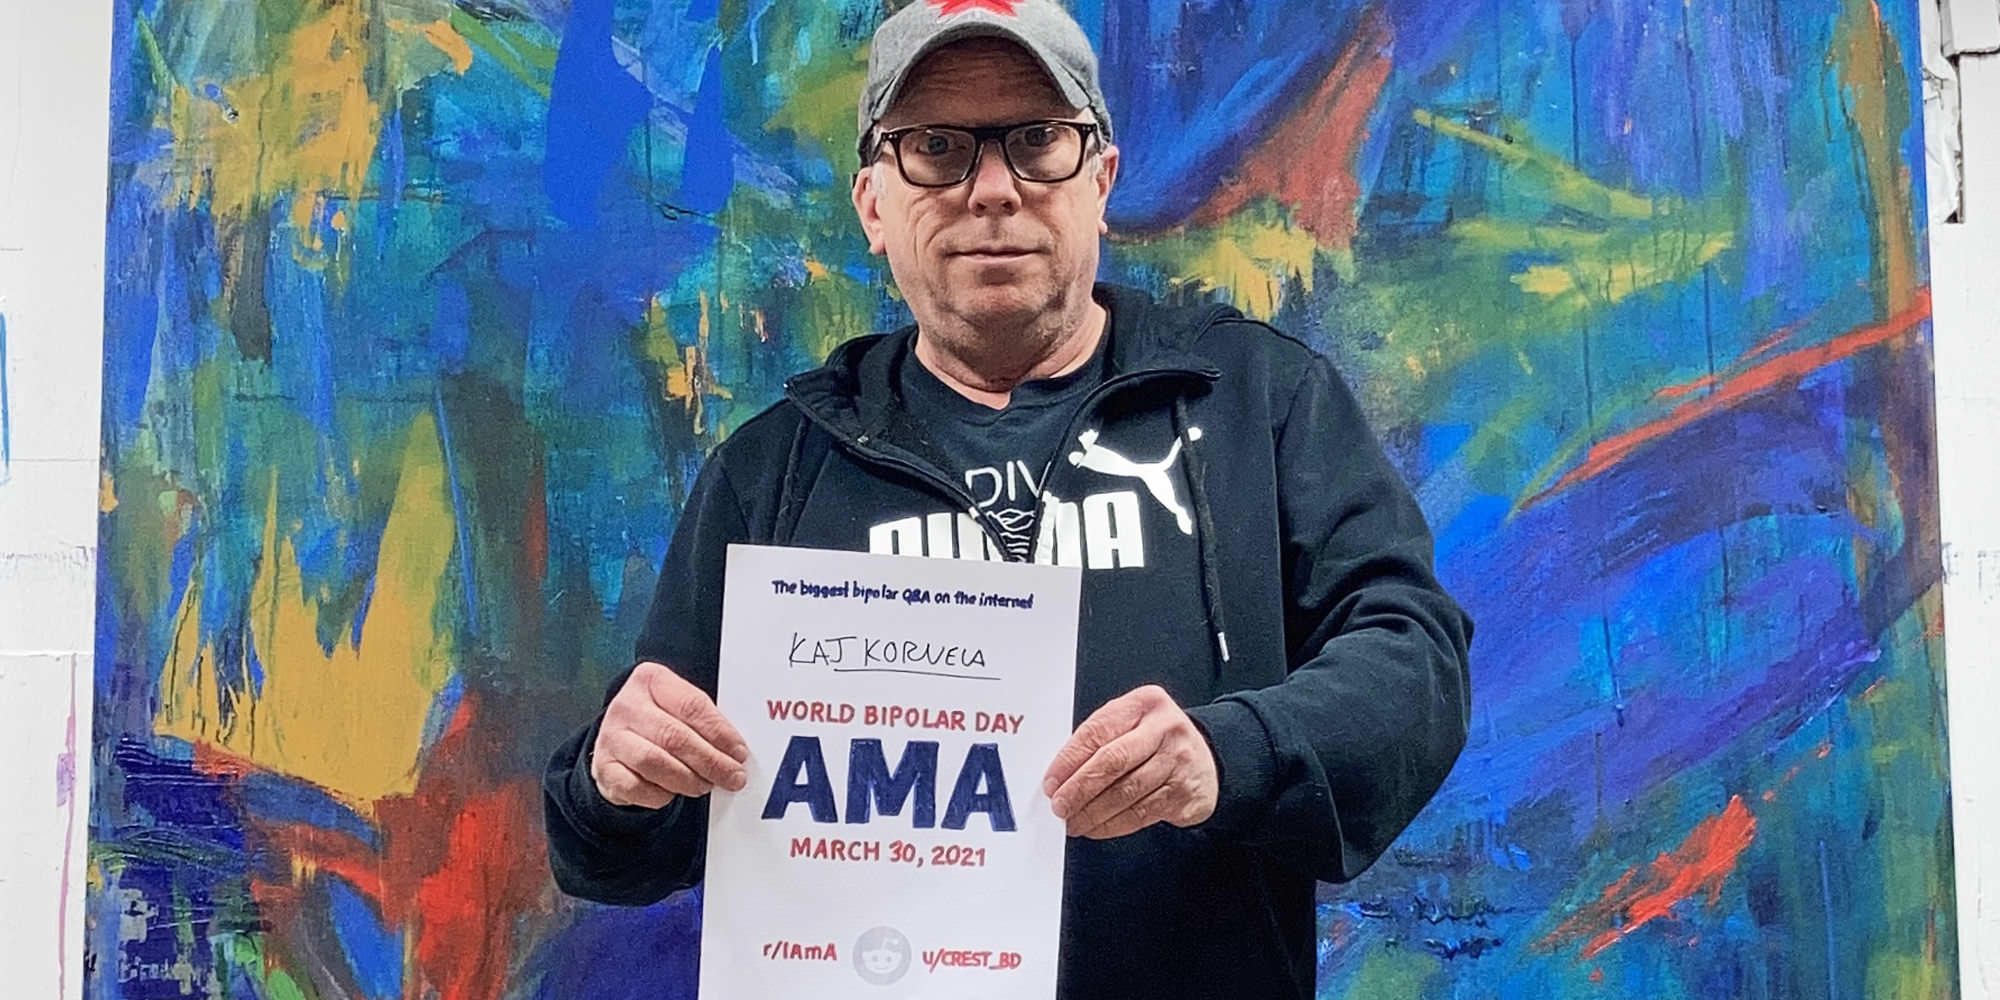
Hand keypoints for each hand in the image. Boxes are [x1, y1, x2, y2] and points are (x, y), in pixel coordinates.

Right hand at [590, 661, 749, 807]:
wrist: (619, 739)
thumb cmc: (659, 721)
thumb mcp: (679, 708)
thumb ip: (706, 721)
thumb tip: (736, 750)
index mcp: (651, 680)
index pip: (692, 705)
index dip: (720, 732)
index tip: (739, 751)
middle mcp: (627, 706)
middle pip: (675, 737)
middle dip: (711, 761)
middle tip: (732, 776)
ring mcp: (611, 737)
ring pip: (655, 762)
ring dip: (688, 779)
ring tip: (705, 785)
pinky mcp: (604, 767)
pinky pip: (636, 787)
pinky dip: (660, 794)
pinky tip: (672, 792)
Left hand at [1042, 685, 1219, 838]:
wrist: (1207, 759)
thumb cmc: (1157, 740)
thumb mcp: (1132, 723)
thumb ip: (1099, 740)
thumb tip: (1060, 776)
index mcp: (1144, 704)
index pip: (1098, 731)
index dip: (1069, 760)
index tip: (1051, 781)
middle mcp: (1165, 729)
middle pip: (1112, 762)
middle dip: (1079, 789)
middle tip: (1060, 806)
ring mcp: (1179, 762)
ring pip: (1126, 793)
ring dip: (1093, 812)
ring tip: (1074, 821)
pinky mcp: (1184, 793)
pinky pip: (1141, 813)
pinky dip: (1113, 824)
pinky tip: (1097, 827)